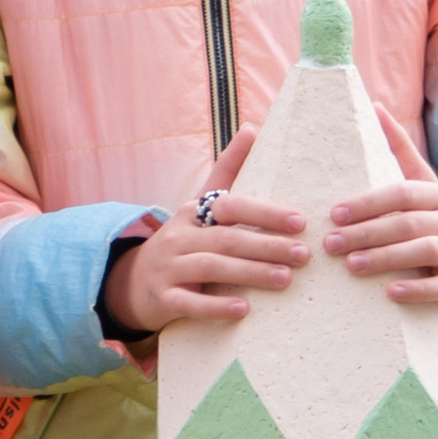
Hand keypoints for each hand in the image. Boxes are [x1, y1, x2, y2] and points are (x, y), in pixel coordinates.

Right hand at [99, 128, 308, 337]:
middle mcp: (179, 236)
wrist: (134, 283)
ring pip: (211, 268)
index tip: (299, 222)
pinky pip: (190, 303)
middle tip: (304, 255)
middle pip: (226, 239)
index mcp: (193, 212)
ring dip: (250, 273)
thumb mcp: (200, 207)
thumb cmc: (183, 242)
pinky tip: (243, 309)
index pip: (230, 206)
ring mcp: (168, 268)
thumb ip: (228, 171)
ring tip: (285, 279)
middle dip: (267, 246)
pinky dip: (217, 306)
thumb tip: (253, 129)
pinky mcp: (163, 299)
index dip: (264, 213)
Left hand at [326, 108, 437, 308]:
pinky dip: (418, 289)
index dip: (368, 202)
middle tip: (330, 244)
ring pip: (426, 251)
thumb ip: (399, 150)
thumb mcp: (425, 185)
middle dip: (366, 233)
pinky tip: (391, 293)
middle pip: (408, 222)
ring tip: (352, 266)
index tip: (334, 214)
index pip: (403, 192)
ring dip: (386, 258)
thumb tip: (373, 105)